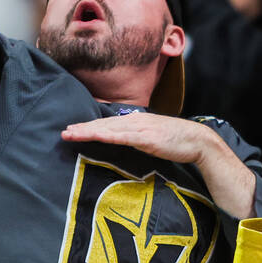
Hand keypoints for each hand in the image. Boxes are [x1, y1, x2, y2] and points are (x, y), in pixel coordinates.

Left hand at [61, 112, 210, 164]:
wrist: (198, 140)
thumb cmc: (177, 141)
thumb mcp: (152, 137)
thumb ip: (137, 137)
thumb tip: (123, 141)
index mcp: (136, 121)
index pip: (107, 124)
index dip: (89, 126)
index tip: (73, 129)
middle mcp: (135, 121)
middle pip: (103, 125)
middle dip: (82, 128)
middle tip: (64, 132)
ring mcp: (140, 128)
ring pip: (108, 129)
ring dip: (88, 131)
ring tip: (70, 134)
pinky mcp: (146, 138)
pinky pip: (122, 137)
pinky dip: (106, 136)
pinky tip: (94, 137)